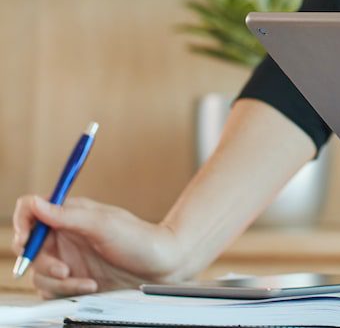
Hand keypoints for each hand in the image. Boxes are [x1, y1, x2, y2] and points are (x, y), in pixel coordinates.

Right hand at [11, 195, 186, 298]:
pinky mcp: (73, 279)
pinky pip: (52, 289)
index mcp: (69, 214)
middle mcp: (64, 235)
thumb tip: (36, 203)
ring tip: (87, 282)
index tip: (26, 240)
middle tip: (63, 270)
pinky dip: (67, 291)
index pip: (30, 211)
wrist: (163, 267)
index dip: (23, 223)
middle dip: (41, 262)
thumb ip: (67, 215)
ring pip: (39, 273)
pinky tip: (90, 286)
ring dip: (59, 281)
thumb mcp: (104, 224)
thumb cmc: (141, 240)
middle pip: (28, 247)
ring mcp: (67, 258)